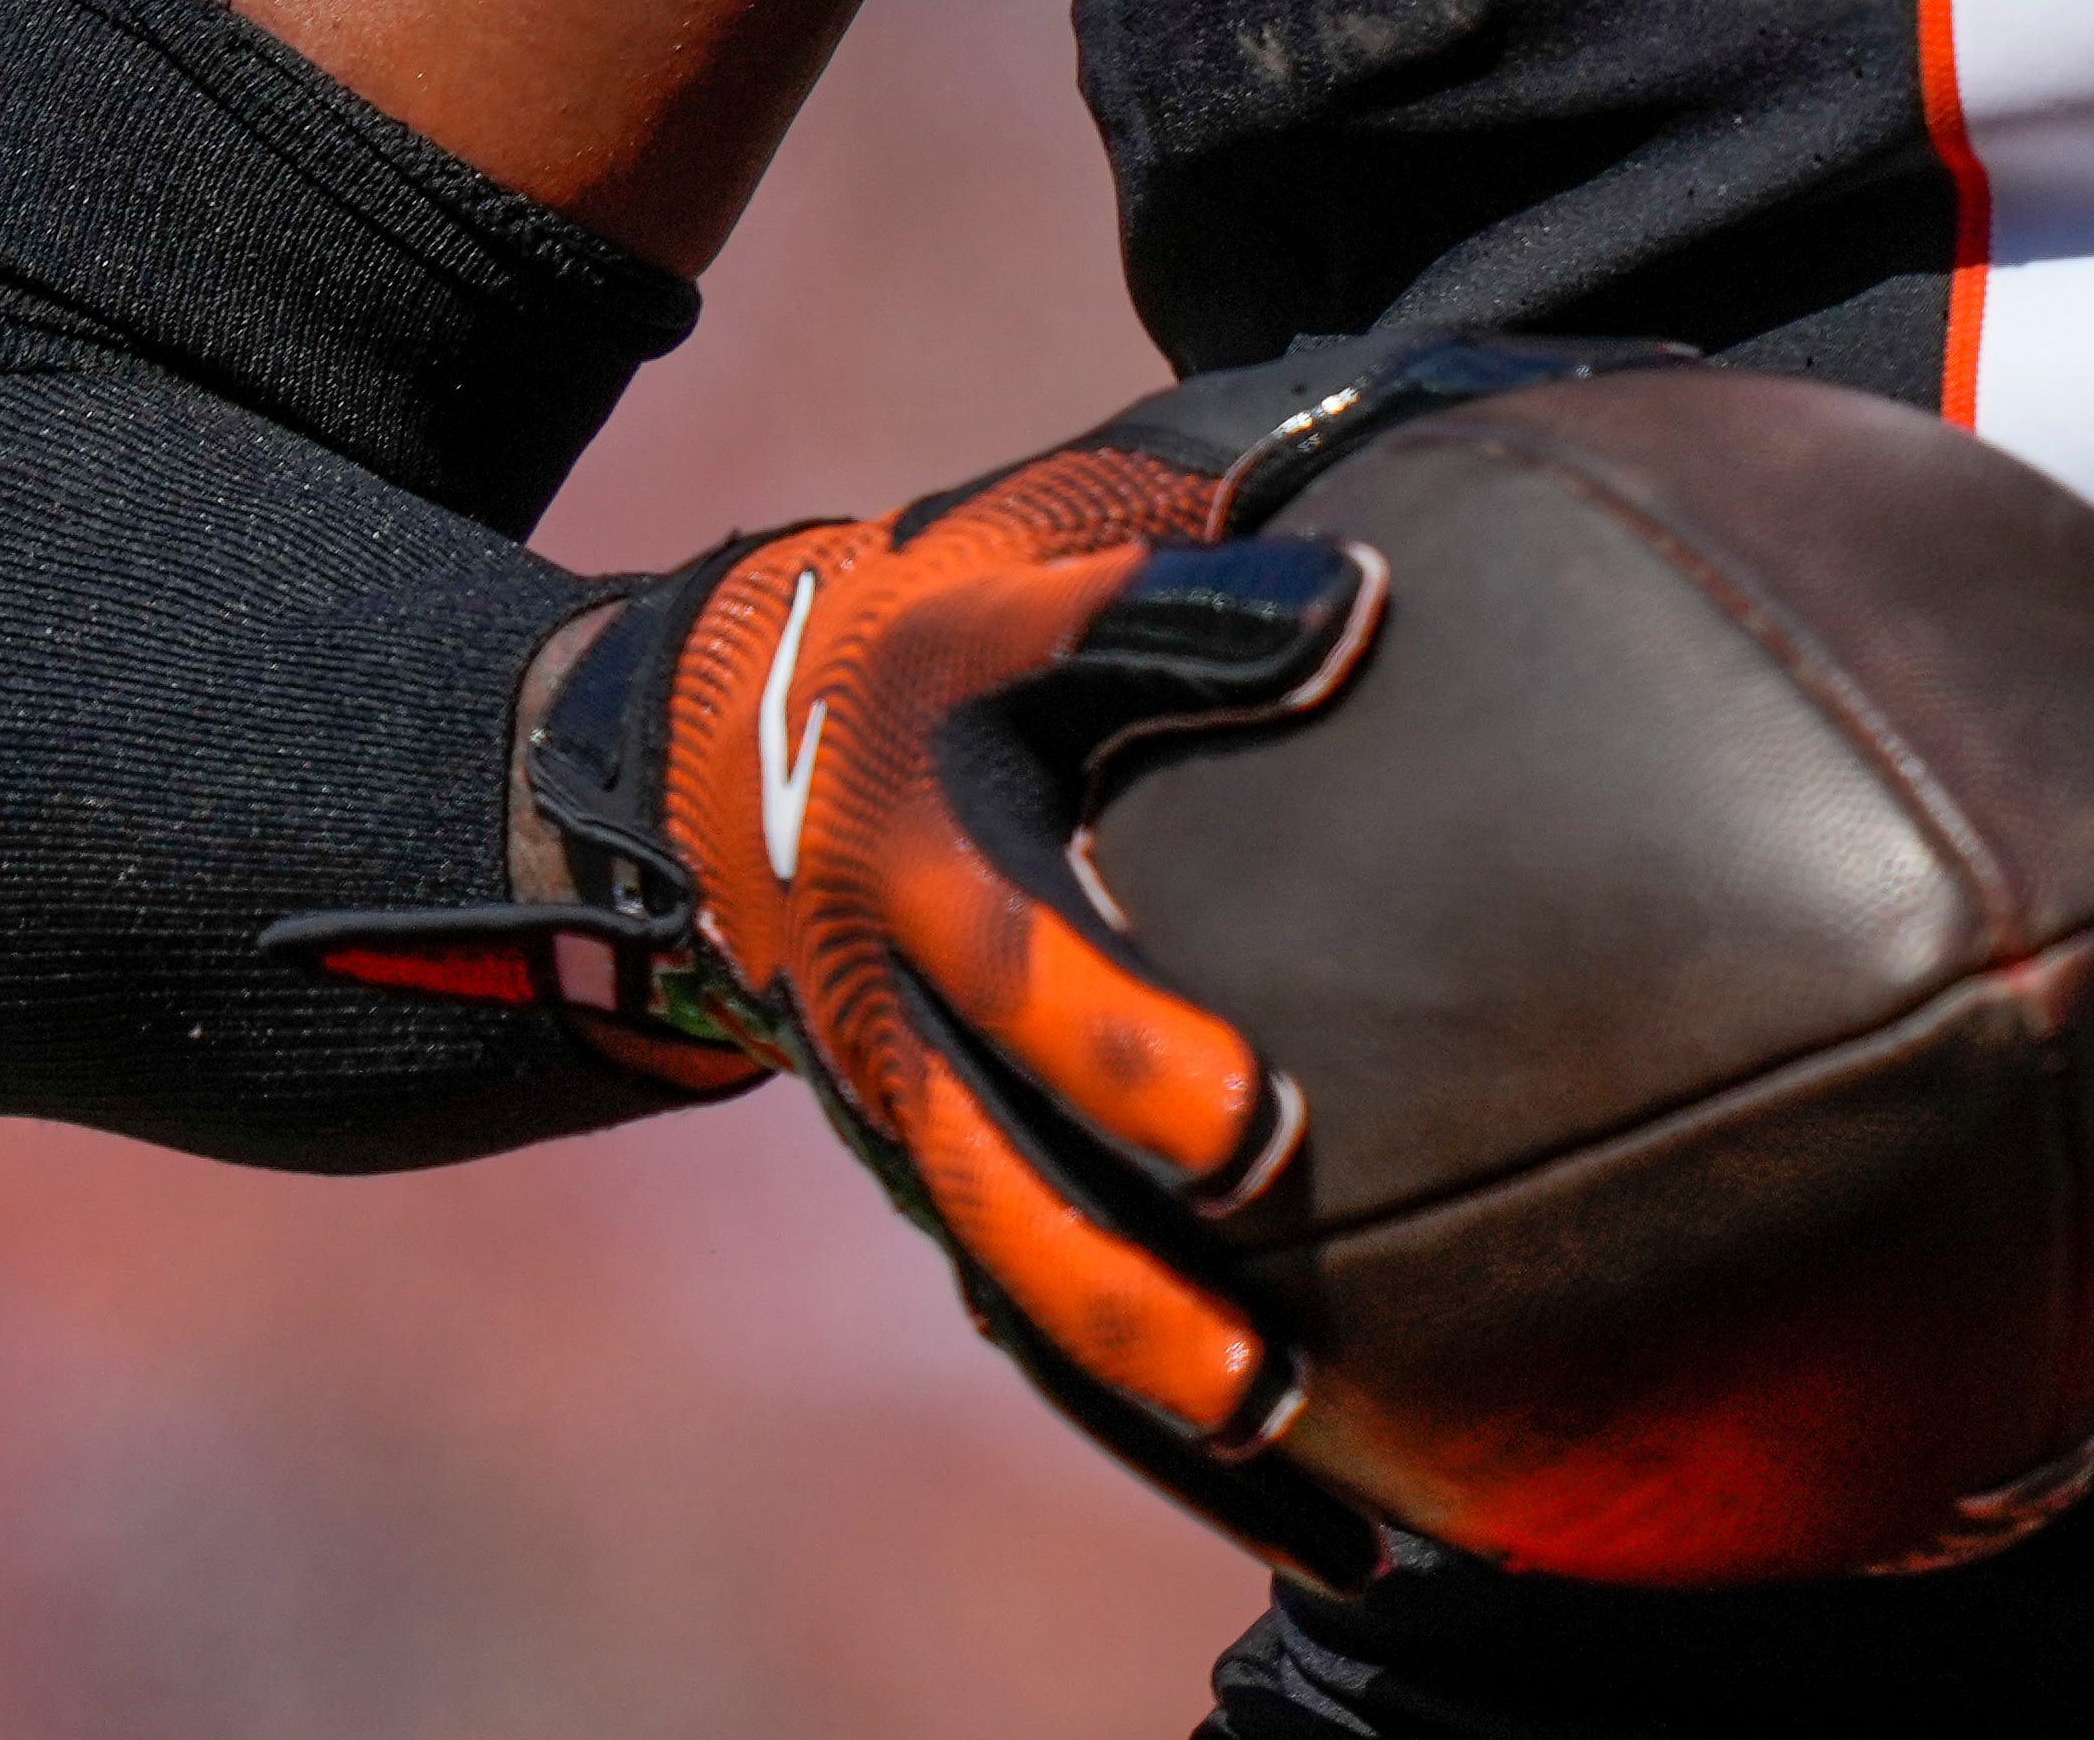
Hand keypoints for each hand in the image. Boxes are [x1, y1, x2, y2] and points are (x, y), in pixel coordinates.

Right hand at [560, 434, 1389, 1464]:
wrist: (715, 752)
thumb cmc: (939, 626)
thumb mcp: (1030, 549)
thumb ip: (1185, 570)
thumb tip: (1379, 599)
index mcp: (931, 748)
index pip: (1057, 691)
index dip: (1188, 647)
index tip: (1342, 633)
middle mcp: (897, 942)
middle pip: (994, 1046)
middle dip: (1111, 1102)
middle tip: (1253, 1141)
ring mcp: (905, 1088)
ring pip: (1009, 1236)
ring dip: (1133, 1336)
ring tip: (1281, 1423)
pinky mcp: (941, 1186)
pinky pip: (1047, 1332)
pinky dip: (1161, 1443)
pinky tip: (1320, 1543)